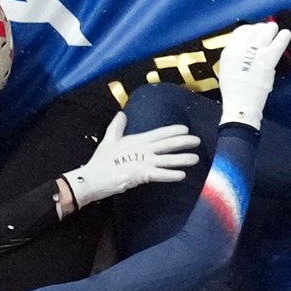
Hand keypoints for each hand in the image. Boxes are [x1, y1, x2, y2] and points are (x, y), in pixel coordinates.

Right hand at [61, 111, 200, 208]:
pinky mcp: (142, 174)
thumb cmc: (101, 160)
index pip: (159, 133)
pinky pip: (160, 174)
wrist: (93, 177)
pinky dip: (171, 175)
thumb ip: (117, 127)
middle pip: (167, 144)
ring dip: (182, 159)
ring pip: (167, 159)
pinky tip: (182, 175)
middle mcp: (143, 149)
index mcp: (137, 140)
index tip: (185, 129)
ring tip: (196, 158)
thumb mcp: (109, 140)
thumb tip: (121, 114)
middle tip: (198, 141)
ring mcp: (143, 161)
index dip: (173, 130)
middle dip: (183, 142)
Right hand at [217, 22, 289, 128]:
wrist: (241, 102)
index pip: (240, 31)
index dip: (250, 29)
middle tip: (268, 29)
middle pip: (254, 29)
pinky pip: (277, 43)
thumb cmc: (234, 91)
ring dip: (272, 29)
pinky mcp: (267, 59)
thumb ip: (236, 56)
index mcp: (229, 50)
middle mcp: (241, 47)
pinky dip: (283, 37)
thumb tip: (247, 49)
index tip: (255, 30)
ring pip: (265, 32)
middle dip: (262, 28)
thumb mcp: (227, 68)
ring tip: (276, 28)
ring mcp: (254, 52)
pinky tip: (286, 34)